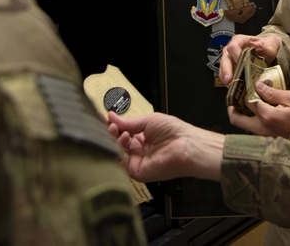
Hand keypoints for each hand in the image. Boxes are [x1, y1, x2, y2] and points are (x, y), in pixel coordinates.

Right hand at [107, 112, 224, 181]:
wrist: (187, 145)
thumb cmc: (174, 131)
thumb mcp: (148, 121)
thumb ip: (128, 122)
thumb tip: (110, 116)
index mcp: (141, 139)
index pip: (121, 133)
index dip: (112, 126)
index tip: (102, 118)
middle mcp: (138, 151)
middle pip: (117, 143)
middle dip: (110, 132)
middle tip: (109, 124)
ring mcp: (137, 162)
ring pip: (117, 153)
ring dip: (113, 140)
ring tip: (115, 129)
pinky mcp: (137, 172)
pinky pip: (122, 163)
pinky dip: (118, 150)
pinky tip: (123, 138)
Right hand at [219, 34, 281, 84]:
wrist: (266, 50)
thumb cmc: (265, 45)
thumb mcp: (270, 44)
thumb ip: (269, 47)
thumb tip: (268, 52)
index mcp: (239, 41)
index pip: (233, 47)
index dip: (236, 56)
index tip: (242, 64)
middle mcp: (231, 50)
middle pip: (225, 59)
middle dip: (226, 70)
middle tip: (229, 80)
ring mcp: (230, 60)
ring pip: (223, 69)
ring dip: (227, 79)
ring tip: (232, 87)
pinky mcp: (231, 70)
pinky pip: (227, 77)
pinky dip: (231, 83)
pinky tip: (236, 89)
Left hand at [227, 81, 289, 137]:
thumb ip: (273, 92)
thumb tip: (257, 86)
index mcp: (267, 116)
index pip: (248, 100)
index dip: (246, 89)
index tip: (248, 82)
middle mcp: (261, 128)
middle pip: (236, 118)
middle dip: (233, 105)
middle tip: (237, 95)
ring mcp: (263, 135)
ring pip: (242, 125)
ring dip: (241, 113)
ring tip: (247, 100)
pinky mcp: (266, 139)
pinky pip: (251, 128)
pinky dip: (250, 119)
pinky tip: (258, 110)